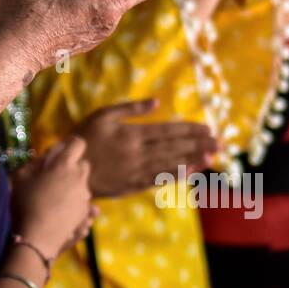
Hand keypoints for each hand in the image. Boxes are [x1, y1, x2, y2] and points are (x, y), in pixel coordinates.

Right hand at [10, 137, 95, 256]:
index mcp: (64, 165)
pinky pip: (84, 204)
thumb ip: (36, 162)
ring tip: (55, 199)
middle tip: (54, 176)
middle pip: (83, 164)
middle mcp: (80, 178)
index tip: (61, 150)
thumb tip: (48, 156)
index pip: (77, 143)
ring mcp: (85, 198)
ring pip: (83, 185)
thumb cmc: (25, 204)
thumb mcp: (21, 177)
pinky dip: (76, 205)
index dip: (70, 144)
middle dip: (72, 167)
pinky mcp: (86, 215)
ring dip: (73, 187)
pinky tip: (63, 212)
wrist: (36, 240)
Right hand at [76, 98, 216, 197]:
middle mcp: (137, 153)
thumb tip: (156, 102)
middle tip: (220, 142)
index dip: (189, 130)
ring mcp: (136, 171)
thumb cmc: (83, 139)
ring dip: (193, 160)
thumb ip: (130, 108)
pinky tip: (191, 171)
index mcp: (131, 134)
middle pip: (173, 148)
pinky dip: (176, 175)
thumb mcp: (102, 115)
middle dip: (198, 144)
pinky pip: (159, 180)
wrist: (68, 171)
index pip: (167, 131)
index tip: (207, 128)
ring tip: (212, 156)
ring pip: (170, 164)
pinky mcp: (133, 185)